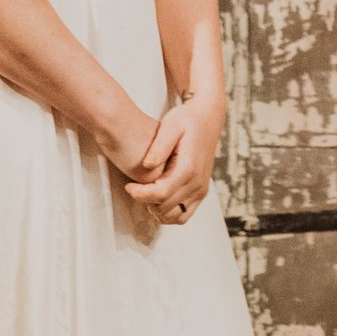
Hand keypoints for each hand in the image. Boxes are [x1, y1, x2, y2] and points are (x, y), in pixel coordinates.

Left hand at [123, 90, 224, 224]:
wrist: (208, 118)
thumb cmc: (186, 120)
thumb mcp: (170, 125)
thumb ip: (159, 146)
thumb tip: (147, 165)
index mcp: (189, 168)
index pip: (161, 194)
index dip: (140, 194)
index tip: (128, 186)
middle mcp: (198, 183)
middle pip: (165, 207)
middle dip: (145, 201)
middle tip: (134, 187)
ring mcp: (201, 190)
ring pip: (175, 216)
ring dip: (156, 209)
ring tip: (145, 193)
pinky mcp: (201, 192)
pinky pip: (184, 215)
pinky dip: (169, 213)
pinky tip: (157, 199)